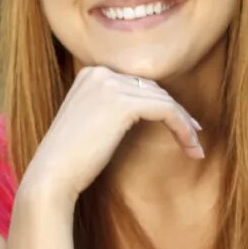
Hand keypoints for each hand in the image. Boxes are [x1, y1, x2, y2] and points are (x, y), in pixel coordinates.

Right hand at [15, 64, 205, 205]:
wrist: (52, 175)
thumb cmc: (70, 160)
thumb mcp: (90, 124)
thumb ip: (111, 109)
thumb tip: (149, 108)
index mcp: (90, 73)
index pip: (137, 84)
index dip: (162, 103)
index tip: (181, 124)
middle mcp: (99, 72)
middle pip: (152, 89)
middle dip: (176, 113)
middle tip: (194, 136)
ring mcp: (110, 85)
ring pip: (163, 99)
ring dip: (184, 124)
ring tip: (195, 148)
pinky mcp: (122, 103)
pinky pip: (166, 110)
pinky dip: (183, 128)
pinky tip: (191, 147)